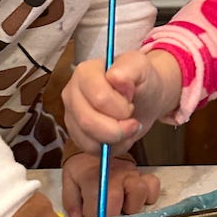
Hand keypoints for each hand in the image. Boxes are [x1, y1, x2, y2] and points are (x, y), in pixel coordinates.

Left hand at [61, 150, 159, 216]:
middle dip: (112, 216)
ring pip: (139, 193)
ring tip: (122, 208)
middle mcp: (114, 175)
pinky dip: (148, 196)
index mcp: (93, 178)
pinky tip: (136, 200)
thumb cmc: (84, 169)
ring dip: (131, 207)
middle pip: (117, 201)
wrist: (98, 148)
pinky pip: (153, 186)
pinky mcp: (143, 174)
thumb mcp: (70, 180)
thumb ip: (71, 201)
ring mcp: (131, 174)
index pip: (97, 207)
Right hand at [63, 49, 182, 153]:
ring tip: (128, 127)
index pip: (98, 98)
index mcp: (85, 72)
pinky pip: (90, 149)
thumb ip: (130, 68)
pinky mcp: (76, 133)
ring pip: (88, 139)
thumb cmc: (141, 81)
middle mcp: (72, 93)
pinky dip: (111, 148)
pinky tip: (120, 136)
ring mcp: (72, 114)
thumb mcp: (142, 68)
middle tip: (133, 121)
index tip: (131, 103)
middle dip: (118, 128)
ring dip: (116, 139)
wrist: (144, 97)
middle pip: (88, 121)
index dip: (120, 107)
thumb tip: (115, 77)